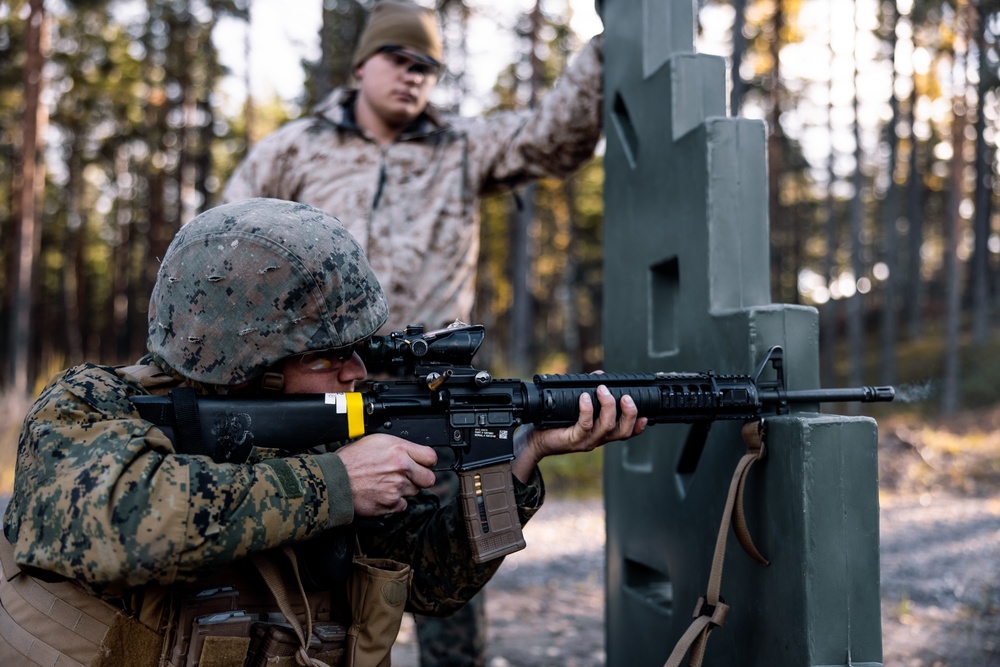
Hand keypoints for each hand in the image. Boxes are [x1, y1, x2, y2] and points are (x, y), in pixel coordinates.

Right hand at [335, 435, 437, 515]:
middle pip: (429, 478)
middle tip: (408, 477)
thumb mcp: (375, 441)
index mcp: (399, 449)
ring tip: (387, 484)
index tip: (422, 464)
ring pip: (414, 492)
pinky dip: (395, 502)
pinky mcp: (391, 504)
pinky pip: (403, 505)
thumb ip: (398, 447)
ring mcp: (397, 487)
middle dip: (421, 478)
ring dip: (405, 490)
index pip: (431, 457)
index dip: (427, 462)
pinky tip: (382, 494)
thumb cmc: (349, 460)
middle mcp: (402, 468)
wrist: (334, 481)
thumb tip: (410, 453)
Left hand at [510, 383, 646, 481]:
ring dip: (607, 406)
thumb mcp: (577, 407)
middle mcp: (597, 439)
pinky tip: (585, 397)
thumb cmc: (555, 424)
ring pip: (606, 427)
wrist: (535, 439)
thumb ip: (591, 393)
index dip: (638, 426)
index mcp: (601, 433)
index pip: (626, 433)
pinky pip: (584, 425)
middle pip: (622, 432)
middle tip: (626, 398)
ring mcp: (586, 441)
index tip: (645, 414)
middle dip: (629, 414)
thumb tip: (600, 376)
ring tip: (602, 390)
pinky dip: (587, 409)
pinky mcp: (573, 439)